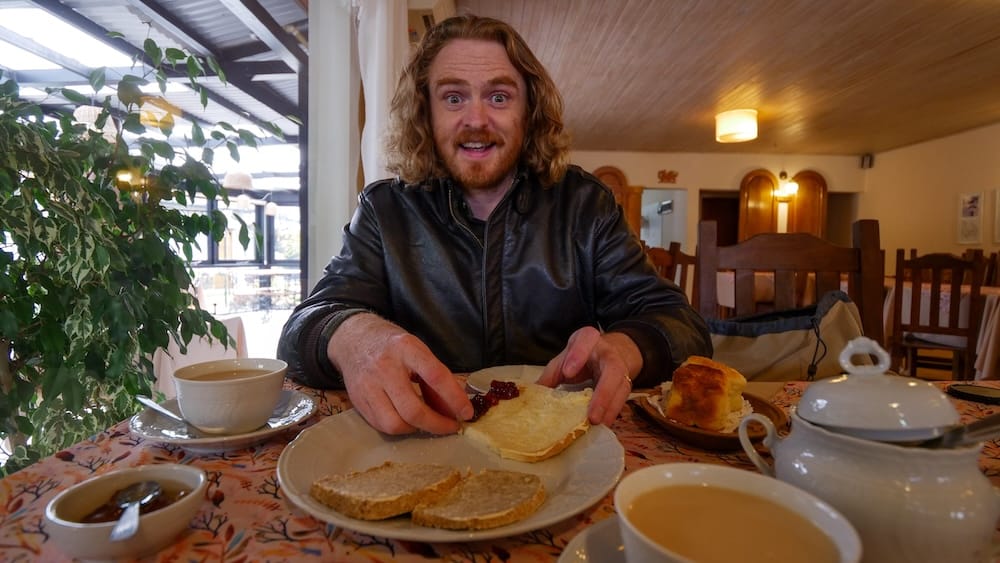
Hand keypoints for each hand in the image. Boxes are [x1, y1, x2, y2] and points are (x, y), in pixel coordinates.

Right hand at [327, 313, 472, 434]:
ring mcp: (368, 386)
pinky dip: (400, 428)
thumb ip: (436, 376)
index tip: (467, 413)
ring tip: (426, 422)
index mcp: (406, 349)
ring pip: (395, 424)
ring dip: (416, 429)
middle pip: (413, 409)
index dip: (454, 398)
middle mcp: (385, 368)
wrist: (353, 339)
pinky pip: (381, 426)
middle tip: (450, 426)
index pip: (435, 376)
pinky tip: (407, 420)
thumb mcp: (418, 350)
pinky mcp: (357, 401)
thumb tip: (455, 407)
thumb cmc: (392, 345)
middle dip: (437, 424)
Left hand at [536, 327, 641, 425]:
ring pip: (621, 388)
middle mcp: (609, 354)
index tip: (567, 372)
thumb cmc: (583, 355)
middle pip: (612, 369)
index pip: (587, 339)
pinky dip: (612, 413)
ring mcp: (621, 370)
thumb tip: (533, 395)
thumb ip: (552, 373)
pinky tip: (602, 425)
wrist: (611, 352)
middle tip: (591, 416)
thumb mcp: (566, 357)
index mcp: (590, 339)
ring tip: (597, 424)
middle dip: (603, 394)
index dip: (578, 354)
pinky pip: (621, 400)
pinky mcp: (625, 385)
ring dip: (609, 409)